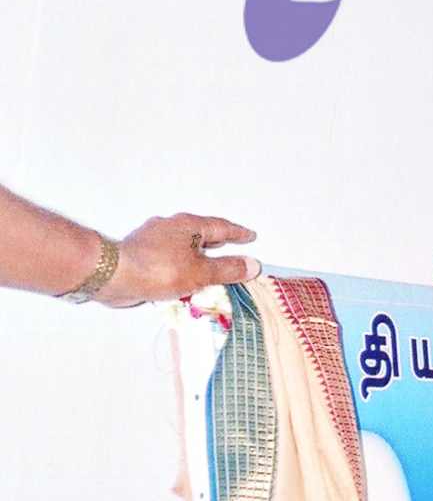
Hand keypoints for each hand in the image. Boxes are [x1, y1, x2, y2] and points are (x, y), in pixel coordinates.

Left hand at [100, 213, 259, 307]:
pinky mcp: (139, 252)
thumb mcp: (201, 273)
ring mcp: (151, 238)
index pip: (221, 228)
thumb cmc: (159, 270)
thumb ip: (228, 269)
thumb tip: (253, 265)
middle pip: (199, 233)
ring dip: (195, 254)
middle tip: (229, 248)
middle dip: (214, 242)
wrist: (111, 275)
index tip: (250, 236)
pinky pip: (168, 255)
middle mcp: (169, 226)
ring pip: (182, 244)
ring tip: (206, 266)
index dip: (237, 234)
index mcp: (188, 225)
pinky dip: (179, 263)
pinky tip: (179, 275)